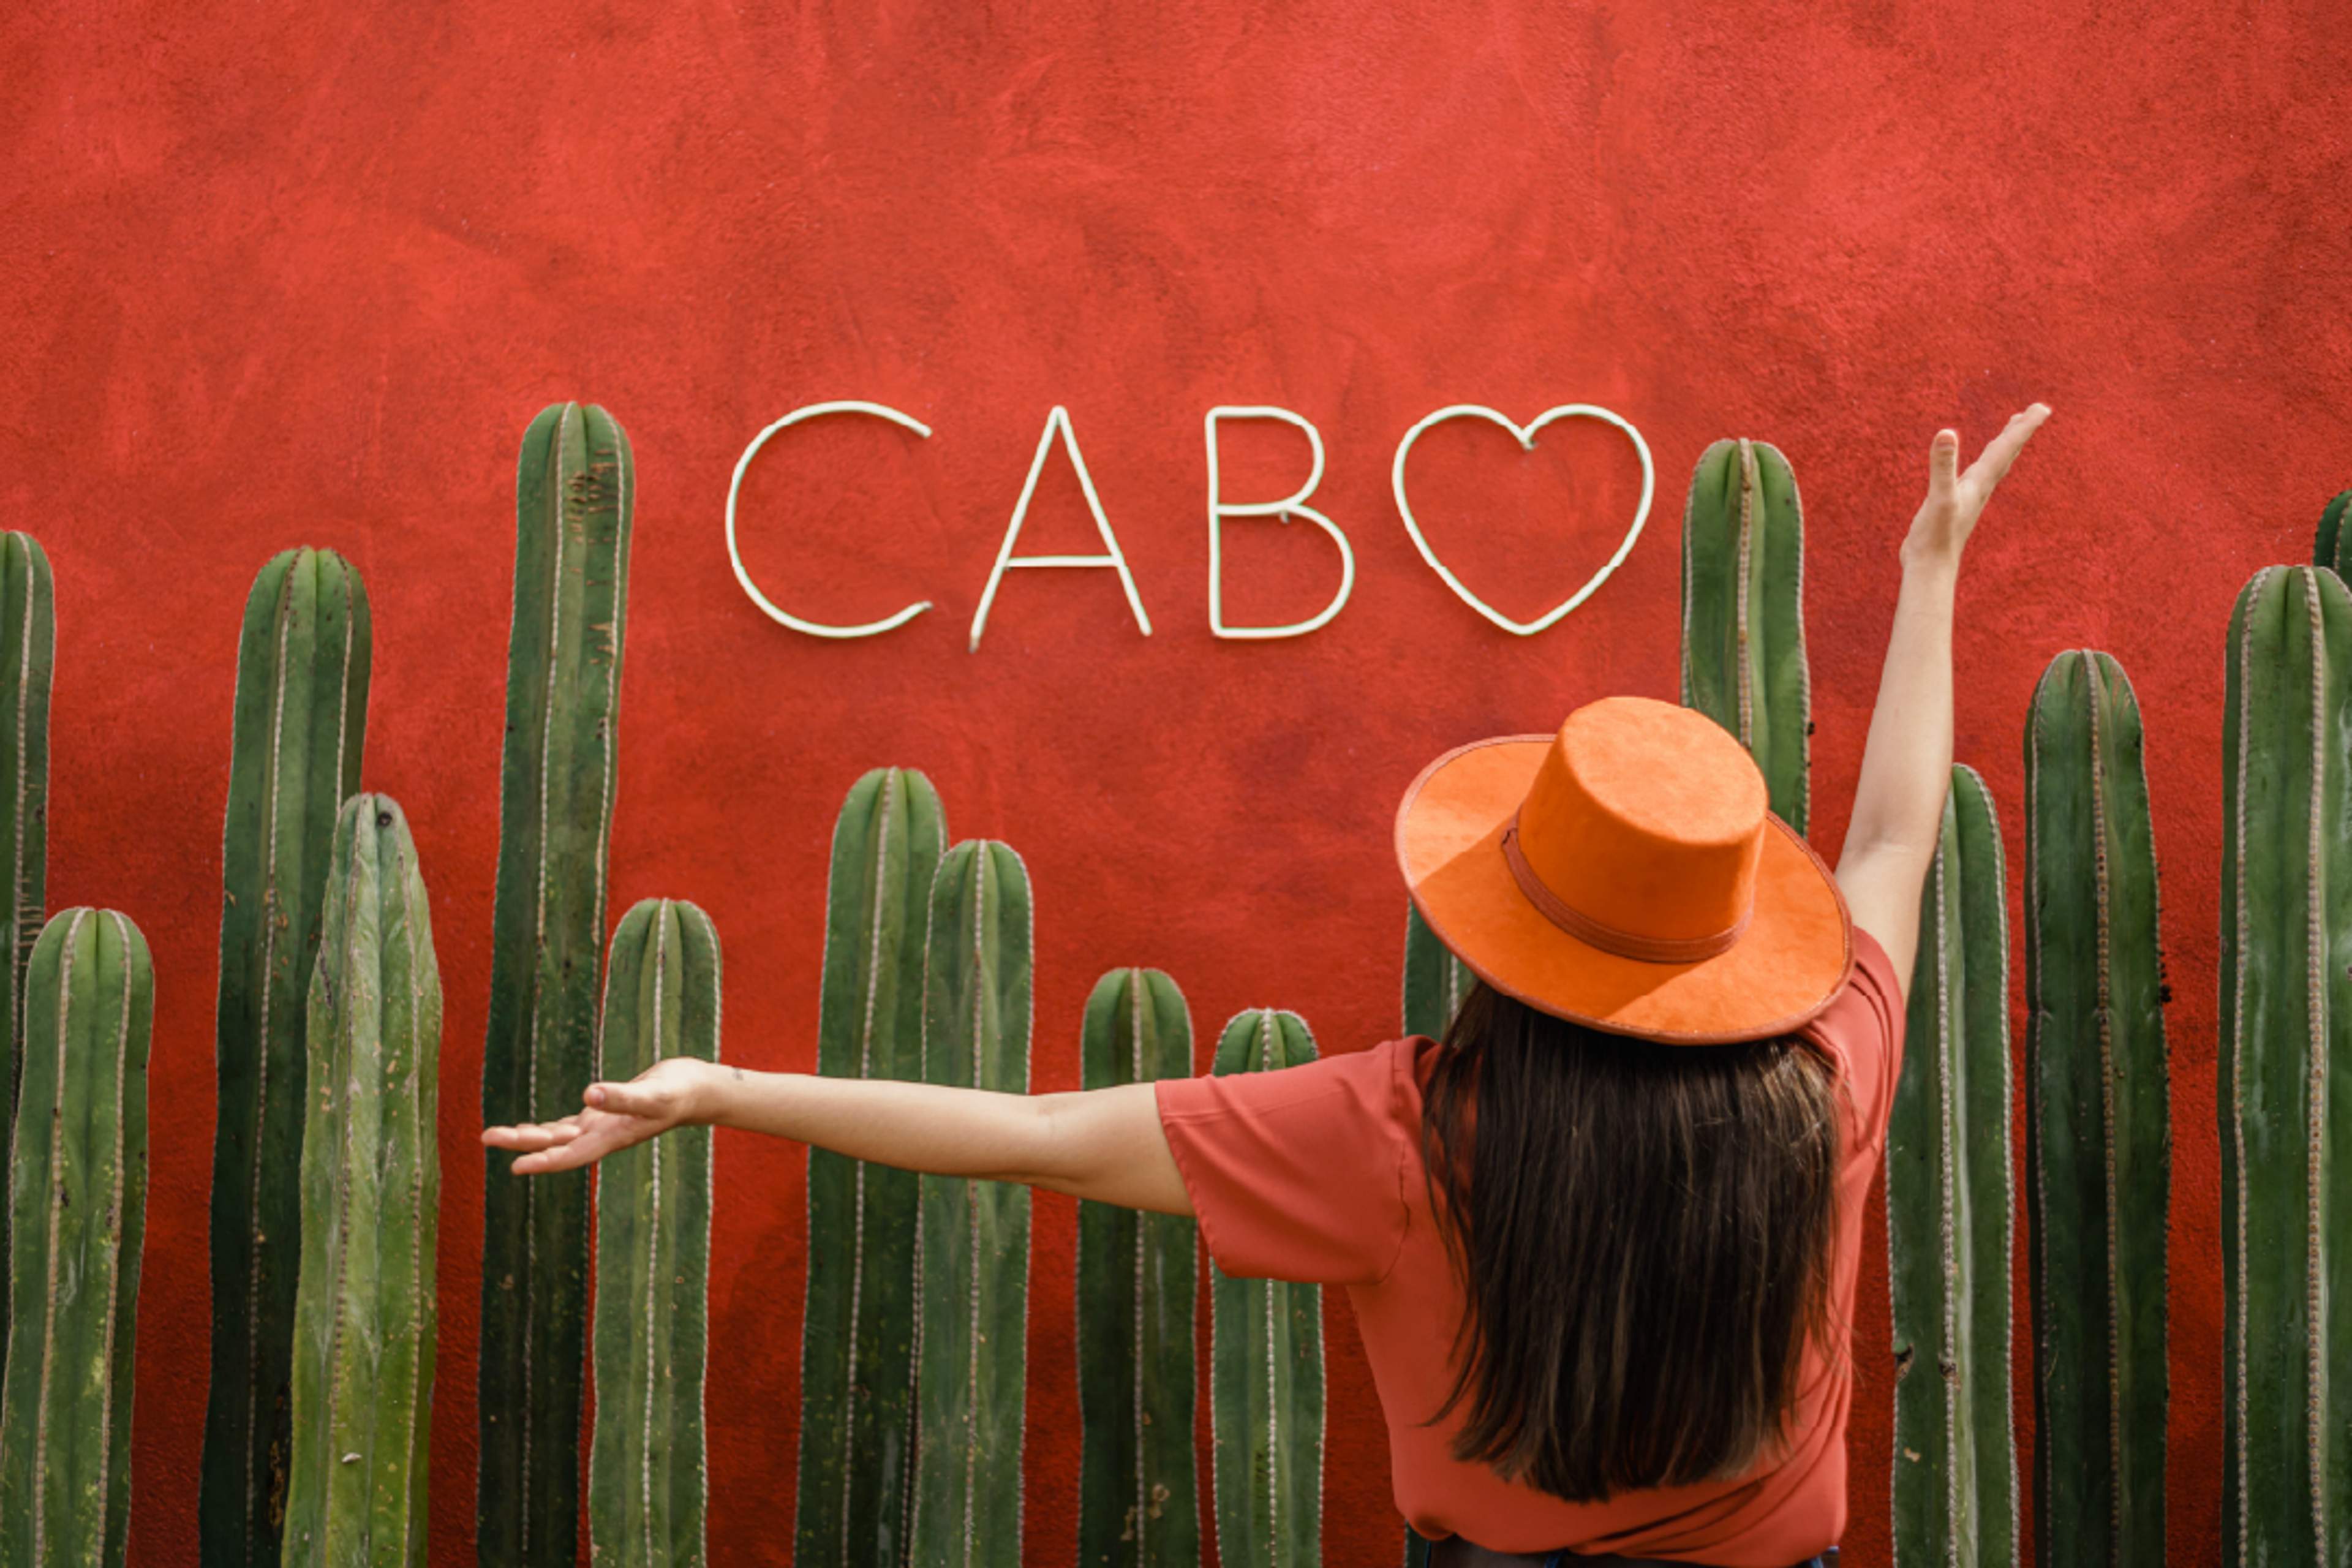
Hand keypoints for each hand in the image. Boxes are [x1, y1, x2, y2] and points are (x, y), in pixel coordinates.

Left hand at [480, 1056, 718, 1174]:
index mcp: (612, 1138)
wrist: (697, 1089)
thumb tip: (589, 1095)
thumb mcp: (653, 1094)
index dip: (544, 1161)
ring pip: (557, 1137)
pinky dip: (547, 1129)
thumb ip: (622, 1097)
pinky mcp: (603, 1114)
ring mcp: (602, 1127)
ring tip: (495, 1134)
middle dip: (522, 1143)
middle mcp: (602, 1137)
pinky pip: (568, 1126)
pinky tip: (530, 1127)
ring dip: (527, 1137)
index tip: (515, 1166)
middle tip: (487, 1136)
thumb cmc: (679, 1091)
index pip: (571, 1155)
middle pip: (555, 1146)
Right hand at [1903, 403, 2050, 564]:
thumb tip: (1947, 433)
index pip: (2006, 448)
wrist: (1930, 568)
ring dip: (2004, 446)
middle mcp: (1980, 487)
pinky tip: (1977, 466)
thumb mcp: (1940, 497)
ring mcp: (1969, 496)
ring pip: (1994, 465)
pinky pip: (1977, 477)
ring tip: (2011, 430)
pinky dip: (1983, 463)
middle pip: (2006, 454)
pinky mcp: (1955, 503)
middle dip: (2019, 432)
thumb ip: (1943, 466)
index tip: (2043, 408)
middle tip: (2036, 410)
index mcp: (1980, 482)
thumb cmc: (1936, 536)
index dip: (2024, 427)